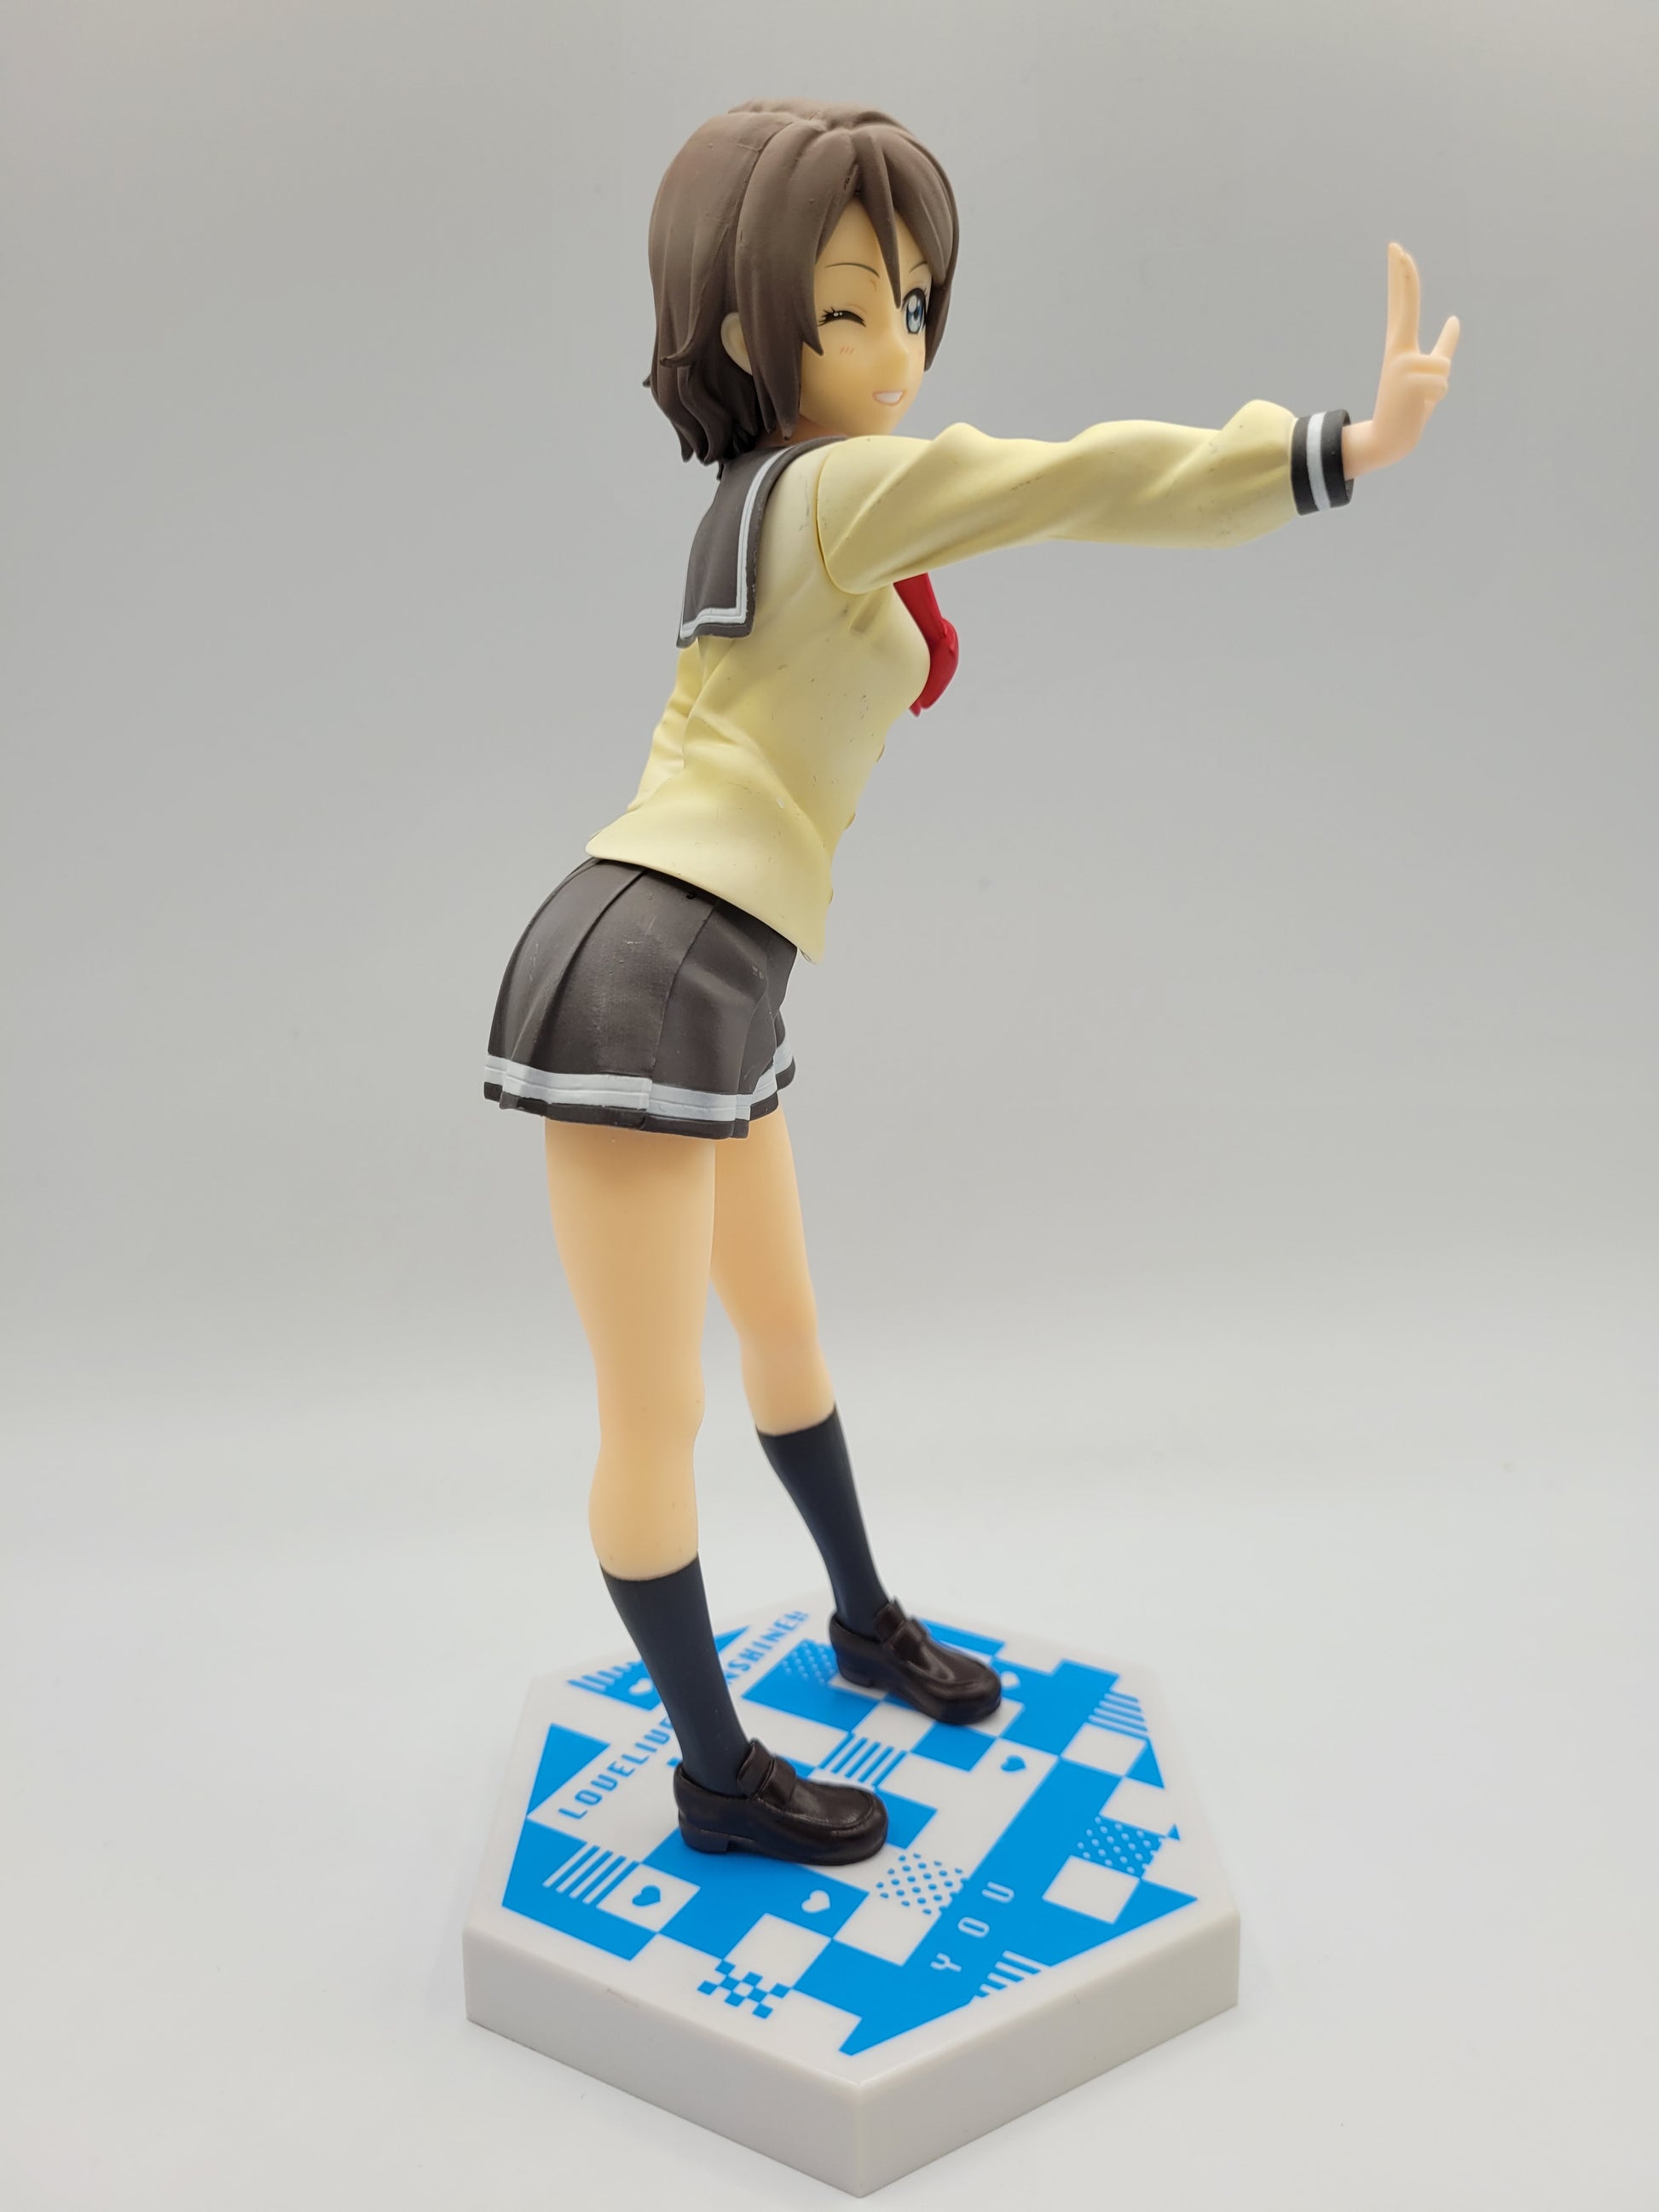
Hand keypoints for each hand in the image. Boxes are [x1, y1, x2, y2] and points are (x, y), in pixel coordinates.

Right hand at [1342, 243, 1458, 478]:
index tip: (1396, 249)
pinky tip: (1419, 407)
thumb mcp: (1431, 373)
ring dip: (1439, 386)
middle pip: (1404, 304)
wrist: (1390, 438)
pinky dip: (1438, 397)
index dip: (1401, 276)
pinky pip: (1443, 382)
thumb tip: (1455, 320)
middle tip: (1396, 245)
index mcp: (1400, 345)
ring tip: (1420, 399)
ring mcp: (1401, 364)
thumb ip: (1444, 346)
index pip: (1402, 303)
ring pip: (1443, 364)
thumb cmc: (1410, 407)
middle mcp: (1397, 350)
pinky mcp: (1409, 380)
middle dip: (1402, 275)